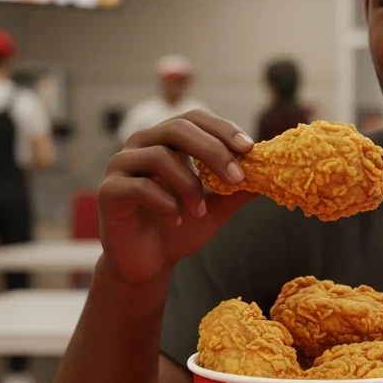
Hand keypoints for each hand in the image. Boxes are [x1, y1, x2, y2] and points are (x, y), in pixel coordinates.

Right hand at [98, 110, 254, 284]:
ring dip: (189, 185)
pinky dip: (166, 204)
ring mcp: (121, 166)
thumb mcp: (217, 207)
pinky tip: (177, 220)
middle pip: (177, 128)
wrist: (148, 264)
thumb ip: (238, 190)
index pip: (193, 118)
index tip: (249, 149)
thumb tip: (272, 173)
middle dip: (213, 151)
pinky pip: (140, 187)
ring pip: (160, 156)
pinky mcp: (109, 192)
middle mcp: (140, 146)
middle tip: (237, 178)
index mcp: (165, 141)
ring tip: (200, 211)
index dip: (222, 129)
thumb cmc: (180, 229)